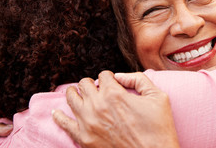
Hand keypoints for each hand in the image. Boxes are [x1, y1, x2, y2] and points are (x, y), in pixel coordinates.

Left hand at [52, 71, 179, 147]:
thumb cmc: (158, 129)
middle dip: (91, 84)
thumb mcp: (158, 97)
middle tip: (97, 89)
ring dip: (75, 93)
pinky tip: (57, 112)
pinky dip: (59, 116)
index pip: (103, 75)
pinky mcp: (84, 139)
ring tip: (78, 94)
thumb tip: (119, 76)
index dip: (108, 78)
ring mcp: (88, 123)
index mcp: (114, 93)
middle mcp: (97, 105)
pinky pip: (64, 124)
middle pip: (84, 84)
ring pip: (71, 98)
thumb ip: (139, 79)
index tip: (112, 84)